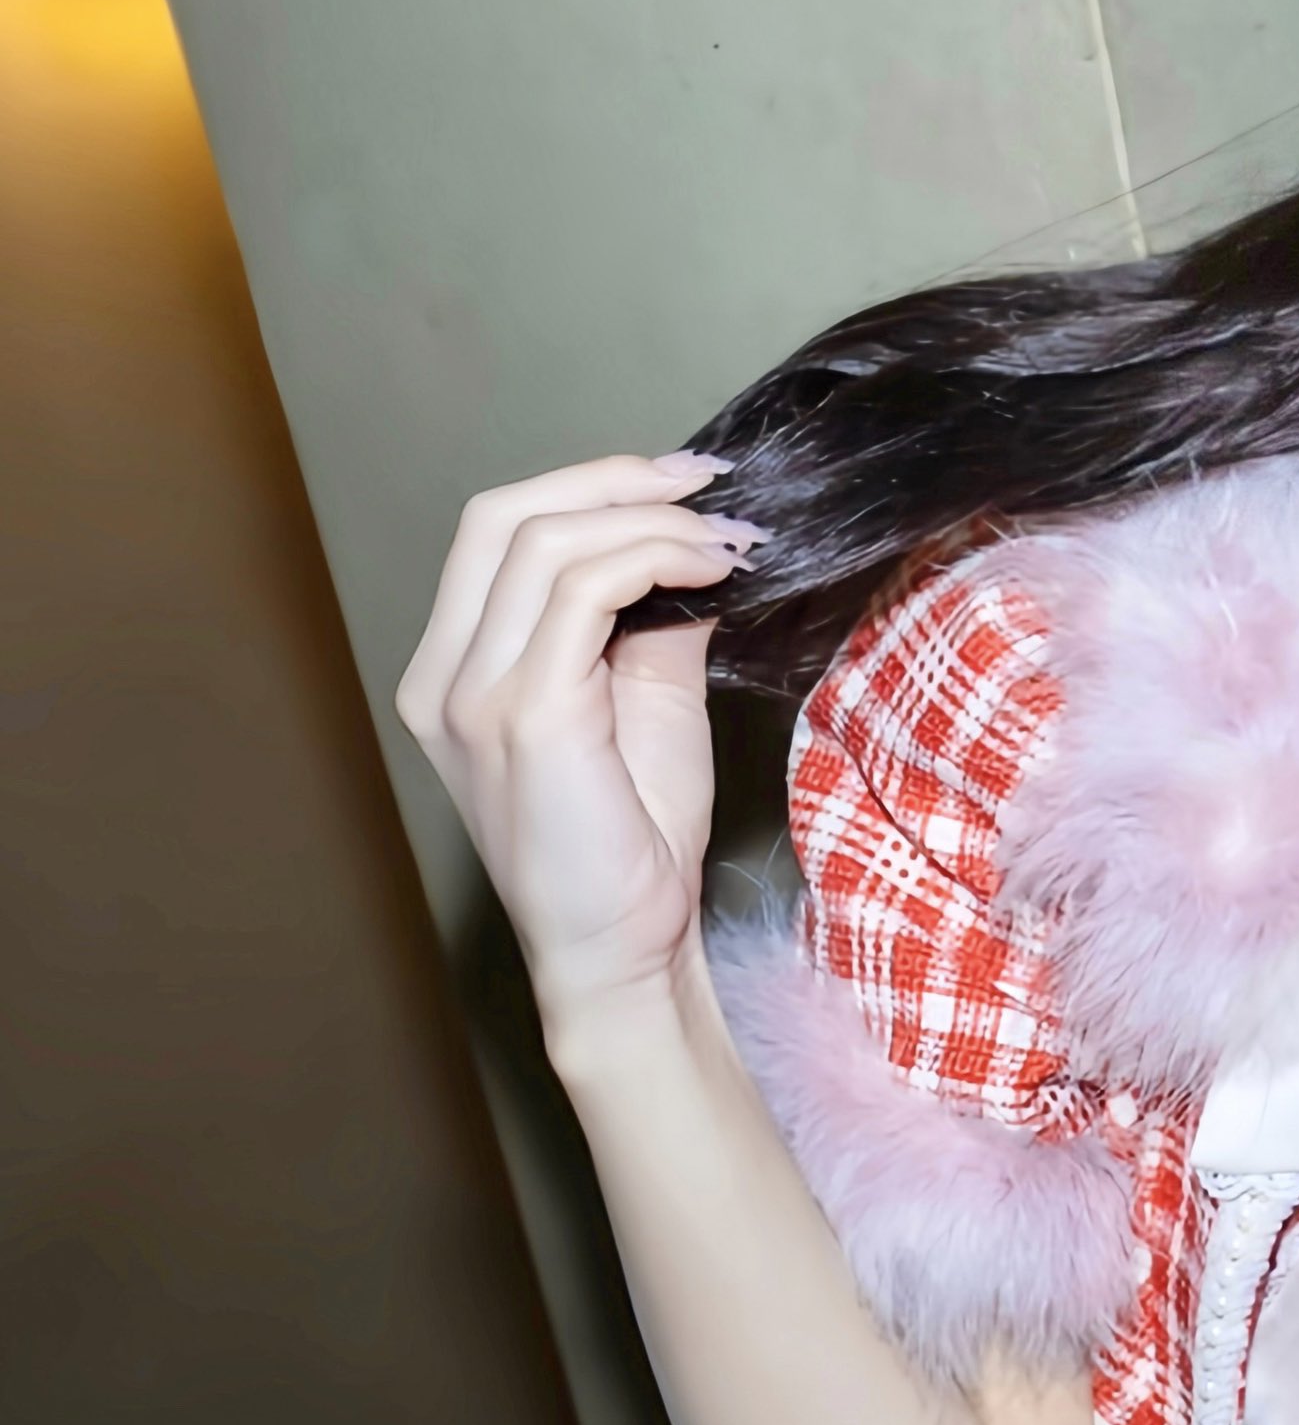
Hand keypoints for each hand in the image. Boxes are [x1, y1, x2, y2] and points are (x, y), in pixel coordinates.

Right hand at [395, 454, 761, 1024]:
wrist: (623, 945)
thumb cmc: (631, 837)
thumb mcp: (644, 700)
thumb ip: (651, 619)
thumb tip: (697, 543)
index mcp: (455, 669)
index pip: (494, 531)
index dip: (588, 484)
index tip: (684, 484)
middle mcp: (444, 677)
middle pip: (501, 516)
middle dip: (612, 480)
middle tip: (707, 485)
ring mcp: (474, 697)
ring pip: (544, 543)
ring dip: (653, 522)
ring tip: (728, 542)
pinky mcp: (525, 718)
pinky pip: (581, 595)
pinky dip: (655, 560)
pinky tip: (714, 572)